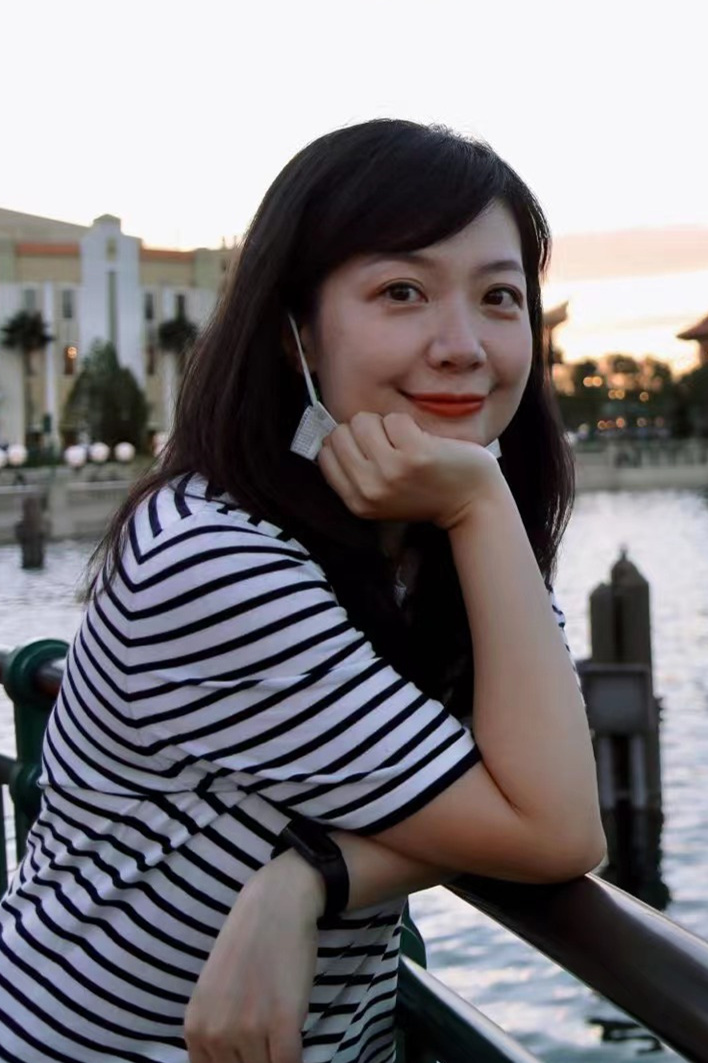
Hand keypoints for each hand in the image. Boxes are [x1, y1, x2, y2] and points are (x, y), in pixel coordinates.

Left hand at [184, 852, 323, 1062]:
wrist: (276, 903)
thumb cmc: (249, 942)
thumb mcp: (215, 991)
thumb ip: (216, 1029)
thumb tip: (230, 1058)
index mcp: (195, 1027)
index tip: (251, 1054)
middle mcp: (215, 1032)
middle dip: (258, 1060)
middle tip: (269, 1042)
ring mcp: (248, 1029)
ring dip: (277, 1057)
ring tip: (284, 1037)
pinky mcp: (282, 1023)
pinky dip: (297, 1061)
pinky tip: (296, 1040)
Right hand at [318, 411, 502, 528]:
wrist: (471, 501)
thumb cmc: (426, 492)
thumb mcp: (381, 496)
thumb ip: (355, 473)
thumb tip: (331, 435)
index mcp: (357, 502)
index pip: (324, 454)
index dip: (344, 443)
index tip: (365, 448)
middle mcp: (370, 489)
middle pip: (340, 433)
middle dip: (362, 431)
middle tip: (387, 445)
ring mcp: (392, 471)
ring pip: (364, 421)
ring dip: (385, 425)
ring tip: (404, 443)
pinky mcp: (414, 453)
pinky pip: (394, 418)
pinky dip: (407, 424)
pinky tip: (421, 441)